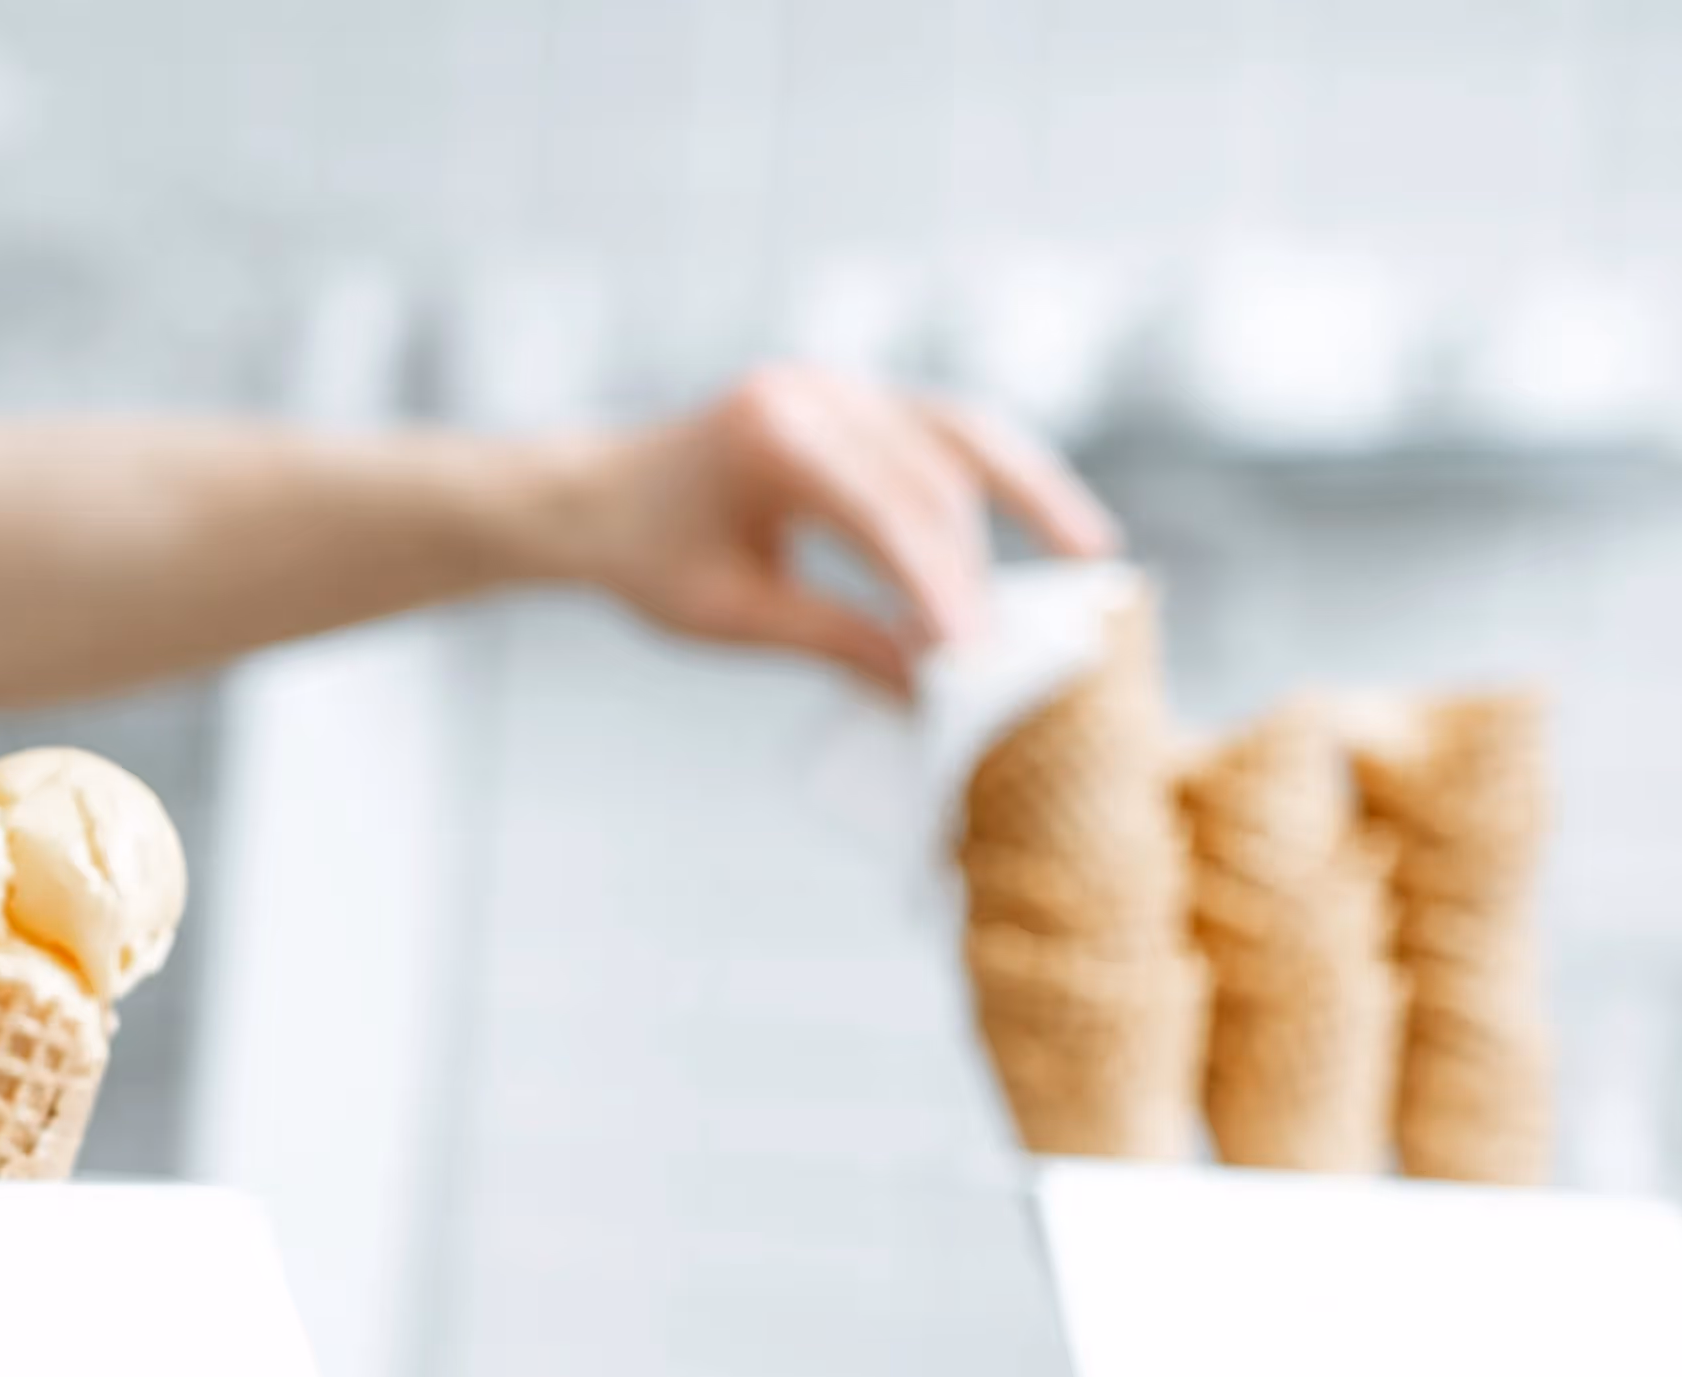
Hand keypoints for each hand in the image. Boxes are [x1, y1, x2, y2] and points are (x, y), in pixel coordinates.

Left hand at [531, 363, 1119, 700]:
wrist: (598, 497)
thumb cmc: (651, 559)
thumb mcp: (733, 615)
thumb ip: (834, 640)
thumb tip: (929, 685)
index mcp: (768, 436)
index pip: (877, 511)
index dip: (933, 580)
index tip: (971, 650)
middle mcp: (814, 393)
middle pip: (928, 475)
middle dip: (975, 562)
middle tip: (1017, 643)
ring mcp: (841, 387)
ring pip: (957, 438)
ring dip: (1023, 500)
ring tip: (1084, 562)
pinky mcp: (859, 399)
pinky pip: (945, 434)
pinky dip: (997, 478)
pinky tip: (1049, 519)